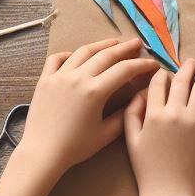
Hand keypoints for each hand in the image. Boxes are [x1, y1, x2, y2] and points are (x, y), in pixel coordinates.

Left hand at [21, 39, 158, 178]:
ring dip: (100, 45)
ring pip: (82, 52)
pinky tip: (76, 56)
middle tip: (136, 43)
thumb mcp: (105, 135)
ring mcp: (59, 75)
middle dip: (124, 48)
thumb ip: (123, 116)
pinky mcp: (45, 79)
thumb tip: (136, 100)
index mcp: (95, 90)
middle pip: (105, 55)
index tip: (152, 63)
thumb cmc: (75, 147)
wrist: (42, 152)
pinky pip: (57, 59)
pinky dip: (68, 54)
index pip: (124, 70)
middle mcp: (78, 77)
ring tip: (112, 43)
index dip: (141, 65)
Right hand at [125, 60, 194, 195]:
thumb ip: (131, 114)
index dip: (161, 74)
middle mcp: (176, 113)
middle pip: (182, 82)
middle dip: (186, 69)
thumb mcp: (131, 140)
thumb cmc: (147, 168)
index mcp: (154, 114)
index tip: (164, 71)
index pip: (159, 84)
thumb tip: (139, 94)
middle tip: (190, 62)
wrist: (170, 192)